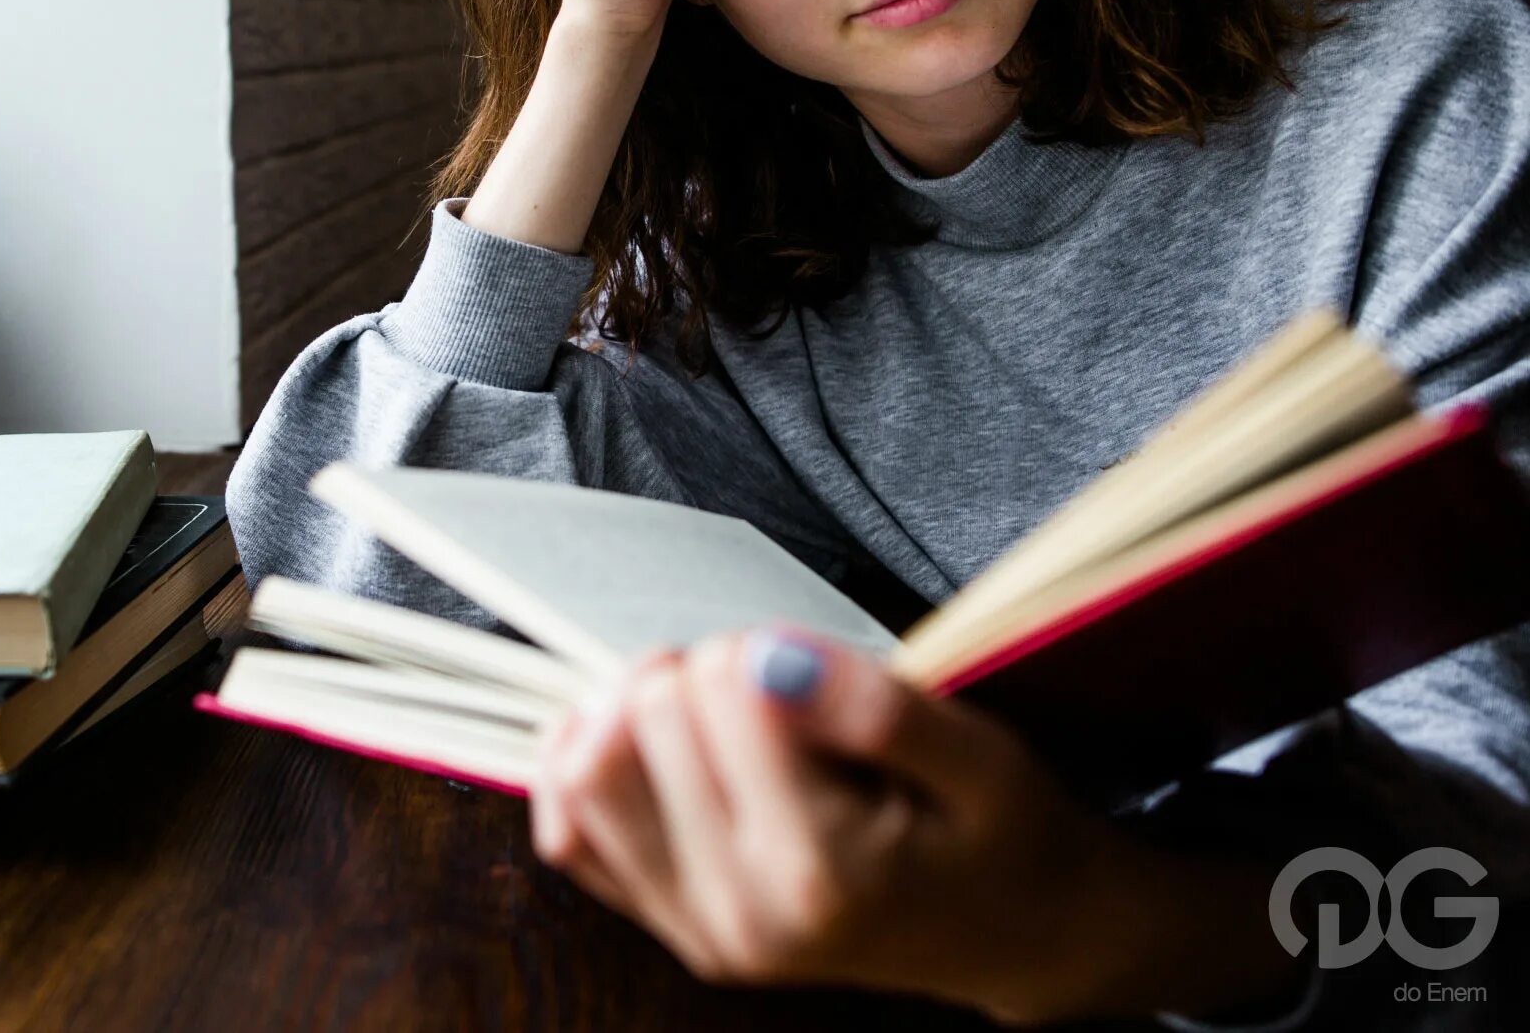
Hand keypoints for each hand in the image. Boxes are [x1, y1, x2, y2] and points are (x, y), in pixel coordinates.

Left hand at [528, 631, 1301, 1024]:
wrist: (1019, 936)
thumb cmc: (1001, 837)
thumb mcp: (982, 758)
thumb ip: (876, 707)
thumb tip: (766, 656)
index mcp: (822, 871)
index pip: (720, 691)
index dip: (761, 650)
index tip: (808, 672)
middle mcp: (744, 913)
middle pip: (645, 718)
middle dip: (703, 675)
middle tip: (774, 696)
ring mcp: (698, 929)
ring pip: (586, 773)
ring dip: (637, 712)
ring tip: (714, 713)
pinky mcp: (669, 926)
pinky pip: (568, 834)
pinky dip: (588, 767)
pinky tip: (643, 740)